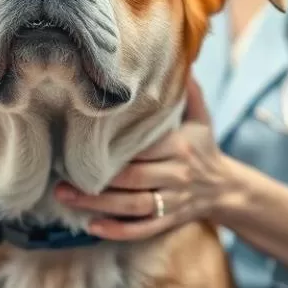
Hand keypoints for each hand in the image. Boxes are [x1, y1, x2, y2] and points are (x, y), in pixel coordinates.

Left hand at [55, 77, 228, 240]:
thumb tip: (175, 56)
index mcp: (180, 147)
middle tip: (60, 176)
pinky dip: (119, 230)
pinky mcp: (169, 221)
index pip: (144, 147)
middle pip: (133, 178)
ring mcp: (173, 201)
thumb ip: (187, 92)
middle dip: (96, 180)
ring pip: (133, 205)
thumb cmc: (203, 147)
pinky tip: (92, 227)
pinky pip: (143, 229)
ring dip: (98, 205)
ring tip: (65, 196)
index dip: (114, 148)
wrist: (227, 189)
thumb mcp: (201, 118)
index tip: (81, 141)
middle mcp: (176, 175)